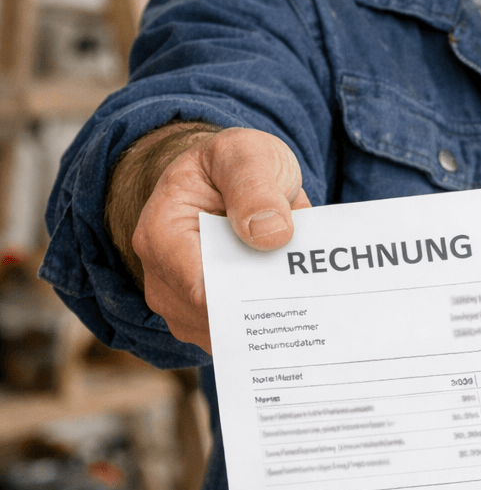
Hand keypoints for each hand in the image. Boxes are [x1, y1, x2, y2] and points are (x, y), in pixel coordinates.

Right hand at [130, 127, 309, 352]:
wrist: (226, 180)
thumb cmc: (232, 165)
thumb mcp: (244, 155)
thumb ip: (254, 186)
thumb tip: (272, 233)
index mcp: (162, 234)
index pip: (200, 289)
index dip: (244, 298)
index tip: (288, 295)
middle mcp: (162, 278)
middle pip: (216, 317)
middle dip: (262, 311)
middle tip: (310, 300)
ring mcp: (180, 305)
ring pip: (230, 333)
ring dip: (268, 320)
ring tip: (306, 297)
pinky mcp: (204, 318)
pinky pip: (237, 334)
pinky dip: (267, 324)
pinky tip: (296, 305)